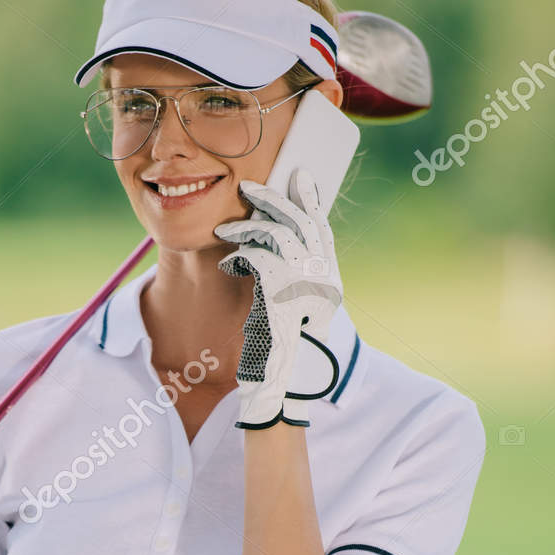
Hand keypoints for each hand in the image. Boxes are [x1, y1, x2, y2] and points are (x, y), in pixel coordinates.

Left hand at [214, 167, 342, 428]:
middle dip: (274, 199)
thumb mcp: (290, 304)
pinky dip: (240, 255)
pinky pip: (259, 258)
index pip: (322, 229)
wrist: (279, 379)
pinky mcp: (281, 293)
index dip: (312, 200)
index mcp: (329, 279)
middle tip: (248, 188)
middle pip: (301, 223)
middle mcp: (323, 279)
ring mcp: (305, 285)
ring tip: (225, 230)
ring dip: (248, 227)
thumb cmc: (278, 344)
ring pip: (278, 234)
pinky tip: (229, 263)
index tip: (300, 176)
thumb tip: (273, 237)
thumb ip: (290, 274)